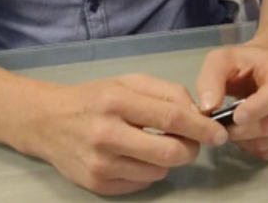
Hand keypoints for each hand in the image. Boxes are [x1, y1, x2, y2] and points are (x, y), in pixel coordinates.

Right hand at [20, 73, 227, 195]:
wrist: (48, 122)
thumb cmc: (96, 97)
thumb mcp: (130, 81)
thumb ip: (167, 93)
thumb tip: (197, 114)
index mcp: (117, 101)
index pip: (171, 118)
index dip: (200, 128)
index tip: (219, 133)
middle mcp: (107, 135)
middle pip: (168, 153)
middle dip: (191, 149)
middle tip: (194, 142)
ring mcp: (100, 164)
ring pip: (157, 172)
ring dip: (169, 161)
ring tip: (158, 144)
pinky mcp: (96, 186)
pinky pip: (140, 184)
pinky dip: (149, 171)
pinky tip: (138, 156)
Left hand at [196, 42, 267, 159]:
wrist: (262, 68)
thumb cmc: (241, 64)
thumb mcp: (220, 61)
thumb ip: (210, 80)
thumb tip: (208, 108)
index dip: (258, 107)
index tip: (235, 117)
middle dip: (242, 131)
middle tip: (221, 128)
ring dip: (247, 142)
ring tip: (232, 130)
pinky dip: (257, 149)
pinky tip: (246, 137)